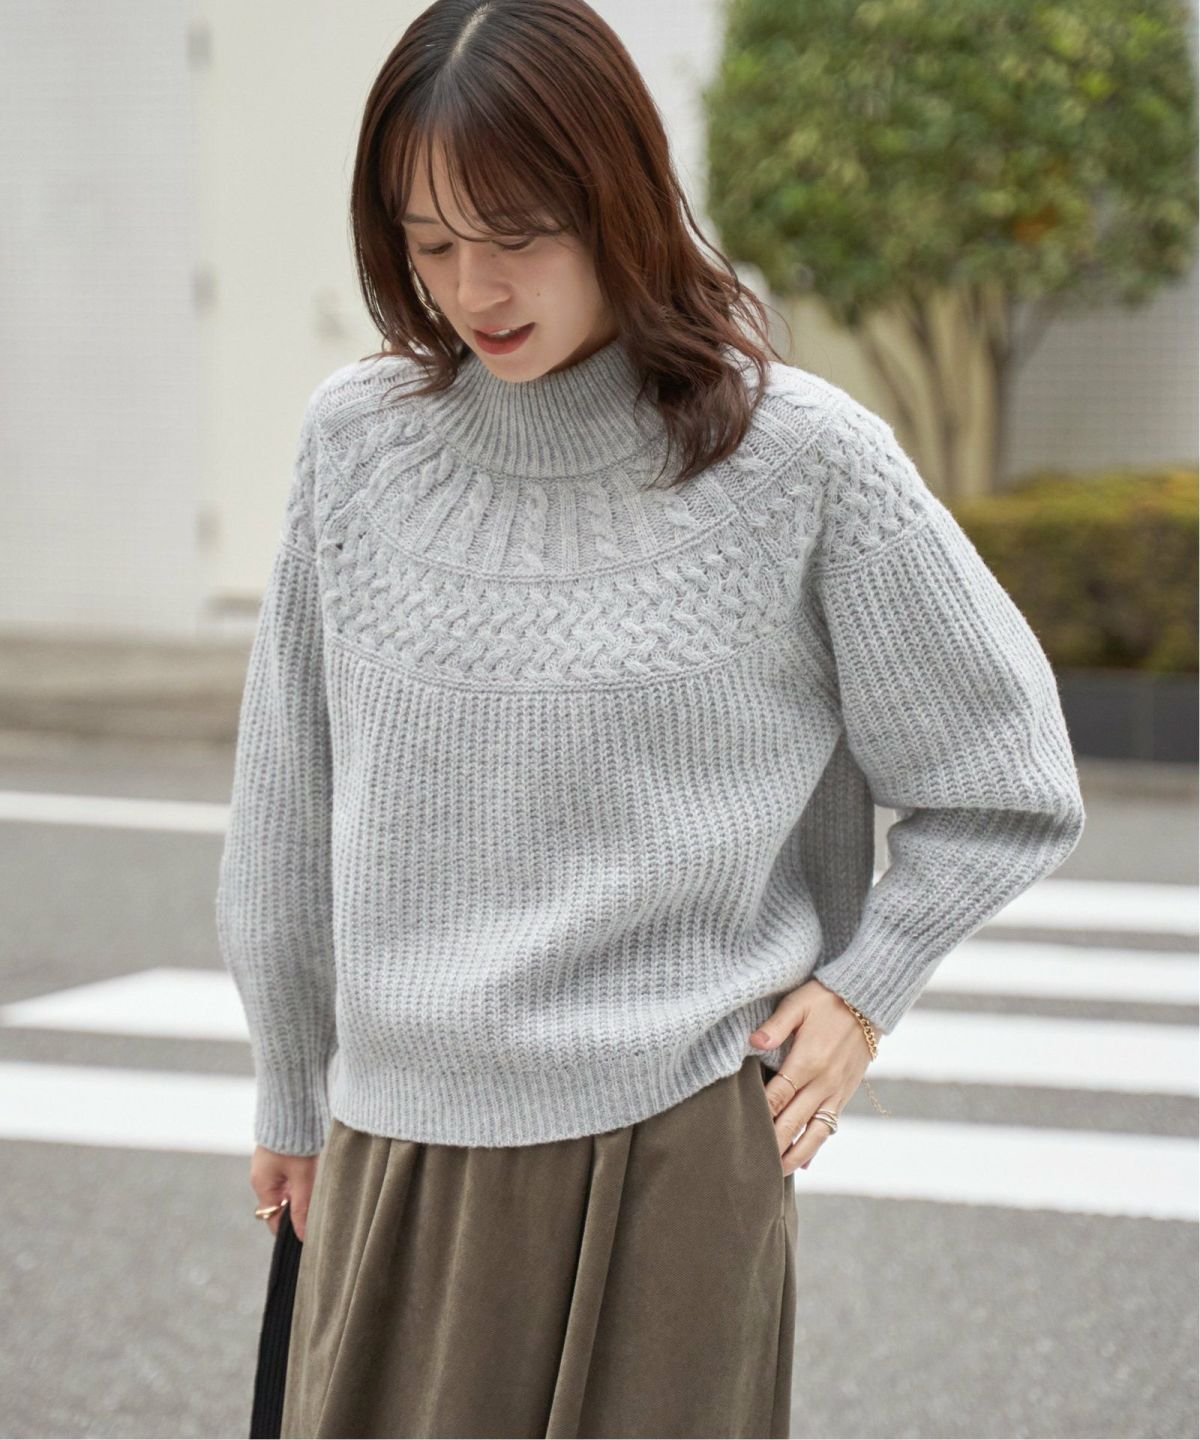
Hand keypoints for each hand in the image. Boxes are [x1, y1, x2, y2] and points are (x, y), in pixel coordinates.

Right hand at [251, 1146, 319, 1240]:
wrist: (293, 1106)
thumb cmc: (296, 1141)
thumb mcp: (302, 1177)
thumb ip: (302, 1207)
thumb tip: (302, 1237)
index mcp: (262, 1185)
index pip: (273, 1219)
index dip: (290, 1229)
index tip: (310, 1235)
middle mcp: (262, 1177)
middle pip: (281, 1205)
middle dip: (298, 1210)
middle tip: (319, 1213)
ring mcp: (270, 1165)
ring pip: (287, 1190)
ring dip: (302, 1193)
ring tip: (320, 1191)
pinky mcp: (279, 1155)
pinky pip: (290, 1176)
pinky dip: (302, 1180)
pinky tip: (317, 1175)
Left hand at [750, 976, 874, 1176]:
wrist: (867, 1001)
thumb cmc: (826, 998)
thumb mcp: (798, 1003)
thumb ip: (775, 1025)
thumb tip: (753, 1042)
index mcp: (807, 1061)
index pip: (776, 1097)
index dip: (758, 1115)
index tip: (739, 1133)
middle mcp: (823, 1082)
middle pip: (792, 1122)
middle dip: (772, 1145)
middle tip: (750, 1166)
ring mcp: (836, 1091)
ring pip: (814, 1133)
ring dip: (795, 1155)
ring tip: (776, 1173)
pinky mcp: (845, 1094)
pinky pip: (830, 1126)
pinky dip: (816, 1145)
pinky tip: (804, 1161)